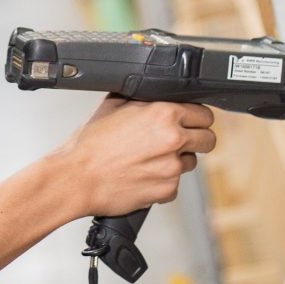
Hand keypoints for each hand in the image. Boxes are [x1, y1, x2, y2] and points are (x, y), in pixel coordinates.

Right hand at [55, 95, 216, 218]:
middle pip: (208, 139)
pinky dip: (163, 182)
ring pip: (192, 163)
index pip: (204, 113)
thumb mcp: (113, 104)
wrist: (76, 178)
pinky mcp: (167, 190)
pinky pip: (175, 185)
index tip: (191, 122)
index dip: (196, 117)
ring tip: (150, 159)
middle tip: (180, 141)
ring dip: (178, 161)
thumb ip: (142, 98)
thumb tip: (154, 93)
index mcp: (164, 113)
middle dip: (197, 139)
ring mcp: (172, 167)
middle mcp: (173, 139)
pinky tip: (143, 175)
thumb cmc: (90, 144)